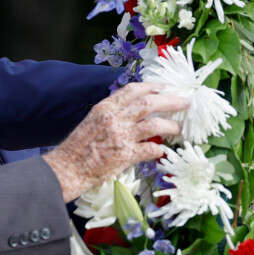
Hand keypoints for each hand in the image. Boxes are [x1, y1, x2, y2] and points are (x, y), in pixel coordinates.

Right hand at [44, 82, 187, 201]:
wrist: (67, 168)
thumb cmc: (79, 147)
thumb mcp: (93, 121)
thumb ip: (113, 113)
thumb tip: (134, 110)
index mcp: (106, 108)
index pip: (133, 90)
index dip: (153, 86)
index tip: (166, 86)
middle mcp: (115, 118)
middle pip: (150, 103)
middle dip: (171, 100)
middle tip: (185, 102)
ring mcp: (121, 136)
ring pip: (155, 124)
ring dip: (171, 125)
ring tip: (178, 128)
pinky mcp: (125, 155)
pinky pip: (151, 148)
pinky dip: (159, 149)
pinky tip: (162, 150)